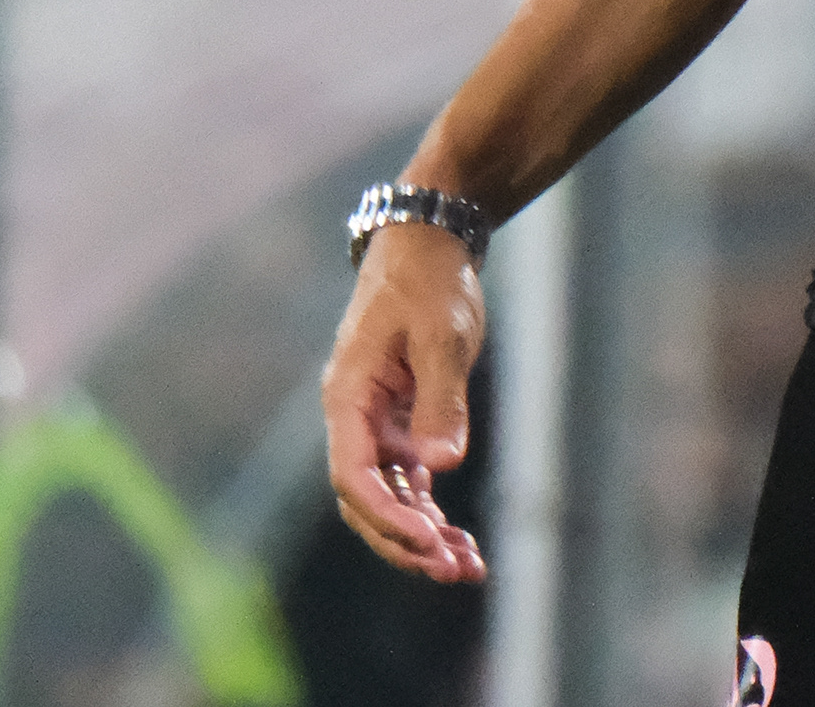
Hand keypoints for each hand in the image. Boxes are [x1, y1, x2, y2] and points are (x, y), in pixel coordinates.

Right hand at [322, 222, 490, 581]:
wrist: (428, 245)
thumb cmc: (429, 282)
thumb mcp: (440, 336)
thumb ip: (441, 399)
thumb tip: (441, 465)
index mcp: (348, 398)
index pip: (353, 475)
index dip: (386, 515)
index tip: (426, 539)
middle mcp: (354, 419)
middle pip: (366, 501)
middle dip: (404, 541)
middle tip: (453, 569)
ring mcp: (376, 425)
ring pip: (389, 499)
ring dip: (421, 536)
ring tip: (466, 568)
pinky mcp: (401, 424)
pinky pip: (409, 482)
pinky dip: (431, 512)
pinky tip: (463, 543)